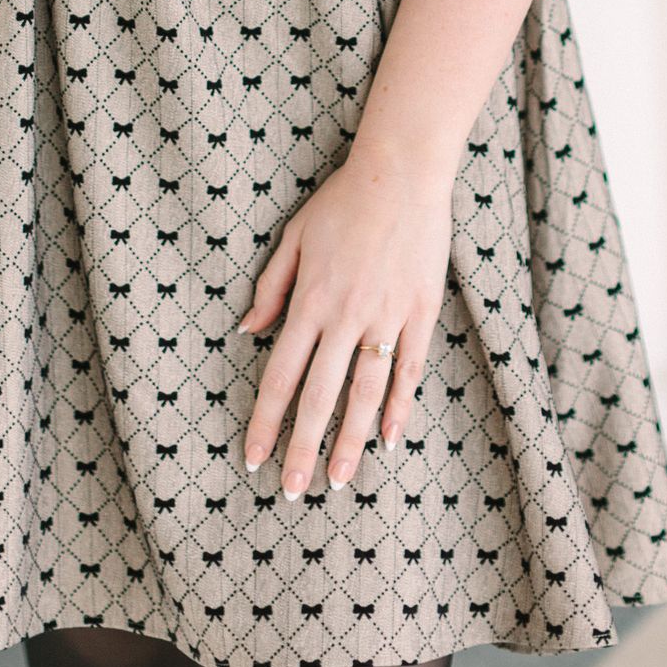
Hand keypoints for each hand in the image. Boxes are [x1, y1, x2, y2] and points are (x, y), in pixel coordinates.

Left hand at [238, 134, 454, 494]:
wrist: (402, 173)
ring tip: (339, 483)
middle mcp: (344, 317)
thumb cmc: (343, 201)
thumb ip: (270, 288)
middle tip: (292, 492)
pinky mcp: (420, 314)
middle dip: (303, 450)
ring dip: (349, 442)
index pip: (280, 375)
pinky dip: (398, 408)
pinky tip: (388, 440)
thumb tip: (246, 330)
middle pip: (319, 397)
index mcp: (309, 300)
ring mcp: (386, 318)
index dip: (265, 420)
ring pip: (365, 394)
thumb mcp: (293, 236)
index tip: (253, 456)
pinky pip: (409, 371)